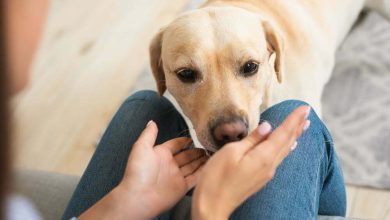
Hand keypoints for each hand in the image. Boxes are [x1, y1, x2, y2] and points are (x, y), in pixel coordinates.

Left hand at [79, 121, 207, 219]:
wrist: (139, 196)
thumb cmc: (139, 170)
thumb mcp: (141, 147)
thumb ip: (149, 134)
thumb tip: (152, 121)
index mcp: (161, 154)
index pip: (175, 144)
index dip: (185, 140)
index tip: (196, 136)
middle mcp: (170, 164)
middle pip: (186, 155)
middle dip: (197, 151)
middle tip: (209, 145)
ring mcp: (177, 176)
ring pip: (192, 166)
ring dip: (202, 160)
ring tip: (213, 153)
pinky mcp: (182, 187)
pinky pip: (195, 178)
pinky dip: (203, 172)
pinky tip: (212, 166)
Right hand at [192, 106, 310, 219]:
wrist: (212, 206)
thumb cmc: (216, 178)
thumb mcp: (231, 152)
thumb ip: (251, 139)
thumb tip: (267, 126)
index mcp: (263, 157)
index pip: (283, 133)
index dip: (294, 119)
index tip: (305, 108)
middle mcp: (269, 165)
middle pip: (287, 142)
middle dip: (298, 126)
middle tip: (308, 113)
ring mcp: (266, 173)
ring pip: (285, 150)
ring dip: (294, 136)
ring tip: (303, 126)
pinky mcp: (260, 178)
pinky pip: (278, 159)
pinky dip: (286, 148)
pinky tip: (290, 146)